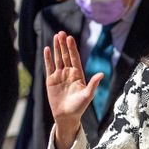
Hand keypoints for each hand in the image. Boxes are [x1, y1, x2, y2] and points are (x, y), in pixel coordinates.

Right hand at [43, 31, 102, 148]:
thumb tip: (102, 74)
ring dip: (56, 48)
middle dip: (64, 44)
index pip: (75, 58)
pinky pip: (49, 67)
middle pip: (66, 55)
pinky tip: (46, 49)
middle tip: (62, 32)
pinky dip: (47, 58)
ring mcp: (59, 75)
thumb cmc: (79, 107)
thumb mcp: (87, 95)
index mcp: (78, 75)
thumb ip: (93, 84)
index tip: (70, 38)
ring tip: (55, 36)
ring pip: (57, 59)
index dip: (72, 48)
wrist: (66, 116)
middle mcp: (69, 73)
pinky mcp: (51, 80)